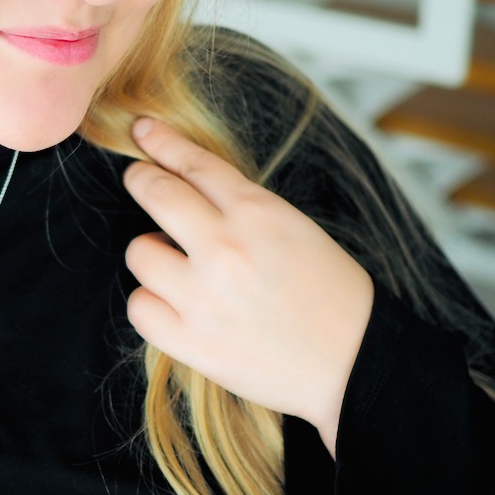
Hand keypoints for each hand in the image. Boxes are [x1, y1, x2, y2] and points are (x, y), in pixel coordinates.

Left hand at [122, 118, 372, 453]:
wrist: (356, 363)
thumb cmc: (331, 295)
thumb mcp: (296, 228)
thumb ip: (242, 208)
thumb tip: (186, 187)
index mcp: (259, 214)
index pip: (195, 163)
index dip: (162, 143)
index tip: (143, 130)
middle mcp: (226, 249)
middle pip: (155, 193)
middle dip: (142, 179)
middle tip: (141, 180)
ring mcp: (204, 298)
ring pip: (139, 252)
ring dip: (153, 254)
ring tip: (179, 268)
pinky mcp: (192, 343)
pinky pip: (139, 308)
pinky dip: (151, 304)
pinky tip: (174, 305)